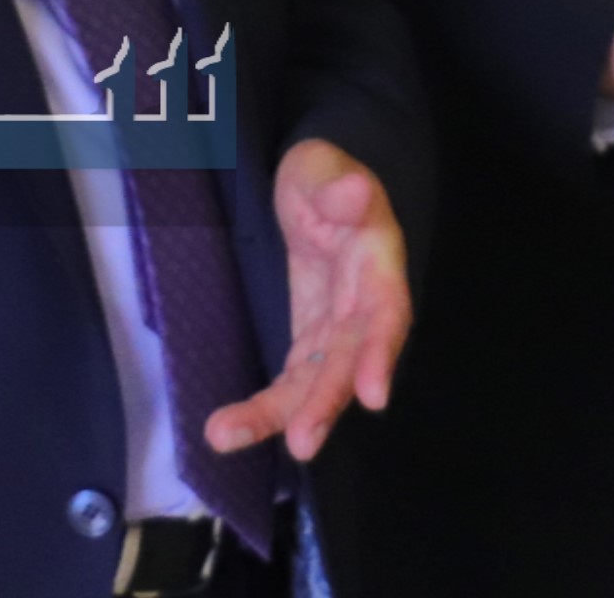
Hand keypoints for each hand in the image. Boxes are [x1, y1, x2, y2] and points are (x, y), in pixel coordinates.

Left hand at [204, 139, 410, 462]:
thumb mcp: (326, 167)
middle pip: (349, 365)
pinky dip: (265, 407)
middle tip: (301, 444)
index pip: (387, 316)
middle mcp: (363, 310)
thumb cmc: (325, 174)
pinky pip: (291, 381)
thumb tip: (356, 195)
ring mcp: (335, 331)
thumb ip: (337, 186)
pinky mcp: (309, 341)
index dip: (381, 356)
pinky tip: (228, 429)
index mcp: (377, 266)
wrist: (316, 188)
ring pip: (315, 384)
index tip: (372, 396)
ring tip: (227, 437)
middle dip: (325, 405)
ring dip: (280, 416)